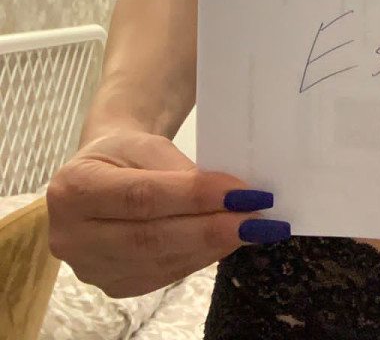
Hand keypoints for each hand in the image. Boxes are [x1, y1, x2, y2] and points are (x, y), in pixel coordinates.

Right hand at [46, 130, 287, 297]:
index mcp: (74, 188)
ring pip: (159, 262)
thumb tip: (229, 196)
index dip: (193, 197)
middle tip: (257, 218)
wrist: (100, 173)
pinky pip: (163, 275)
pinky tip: (228, 242)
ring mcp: (91, 268)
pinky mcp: (114, 285)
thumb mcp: (146, 144)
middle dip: (210, 229)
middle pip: (149, 238)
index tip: (241, 192)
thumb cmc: (124, 152)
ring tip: (252, 229)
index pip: (141, 196)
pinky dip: (200, 257)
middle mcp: (73, 236)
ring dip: (211, 247)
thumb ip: (179, 170)